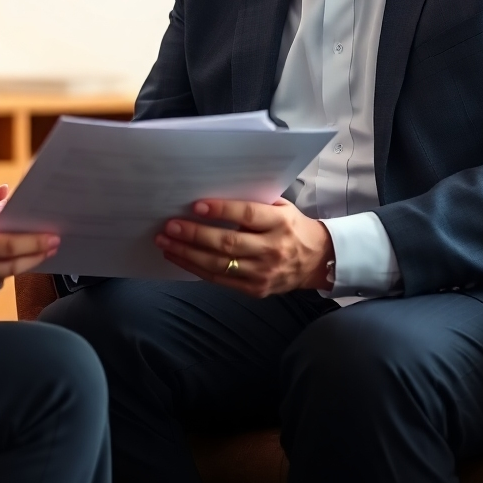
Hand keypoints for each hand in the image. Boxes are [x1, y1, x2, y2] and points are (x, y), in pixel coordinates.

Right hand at [0, 187, 58, 304]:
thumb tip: (5, 197)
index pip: (9, 247)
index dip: (34, 243)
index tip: (52, 237)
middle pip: (12, 266)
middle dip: (36, 255)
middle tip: (52, 245)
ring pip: (3, 278)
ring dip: (19, 266)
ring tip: (32, 253)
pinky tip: (3, 265)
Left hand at [154, 197, 332, 297]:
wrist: (316, 260)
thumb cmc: (290, 226)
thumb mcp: (280, 207)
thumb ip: (253, 202)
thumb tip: (212, 192)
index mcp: (280, 222)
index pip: (247, 215)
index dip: (221, 210)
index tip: (195, 205)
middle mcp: (272, 249)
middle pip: (228, 243)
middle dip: (194, 234)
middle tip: (170, 226)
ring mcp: (263, 273)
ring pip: (219, 265)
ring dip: (187, 254)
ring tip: (165, 242)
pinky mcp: (255, 289)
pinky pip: (219, 280)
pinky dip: (195, 268)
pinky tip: (178, 257)